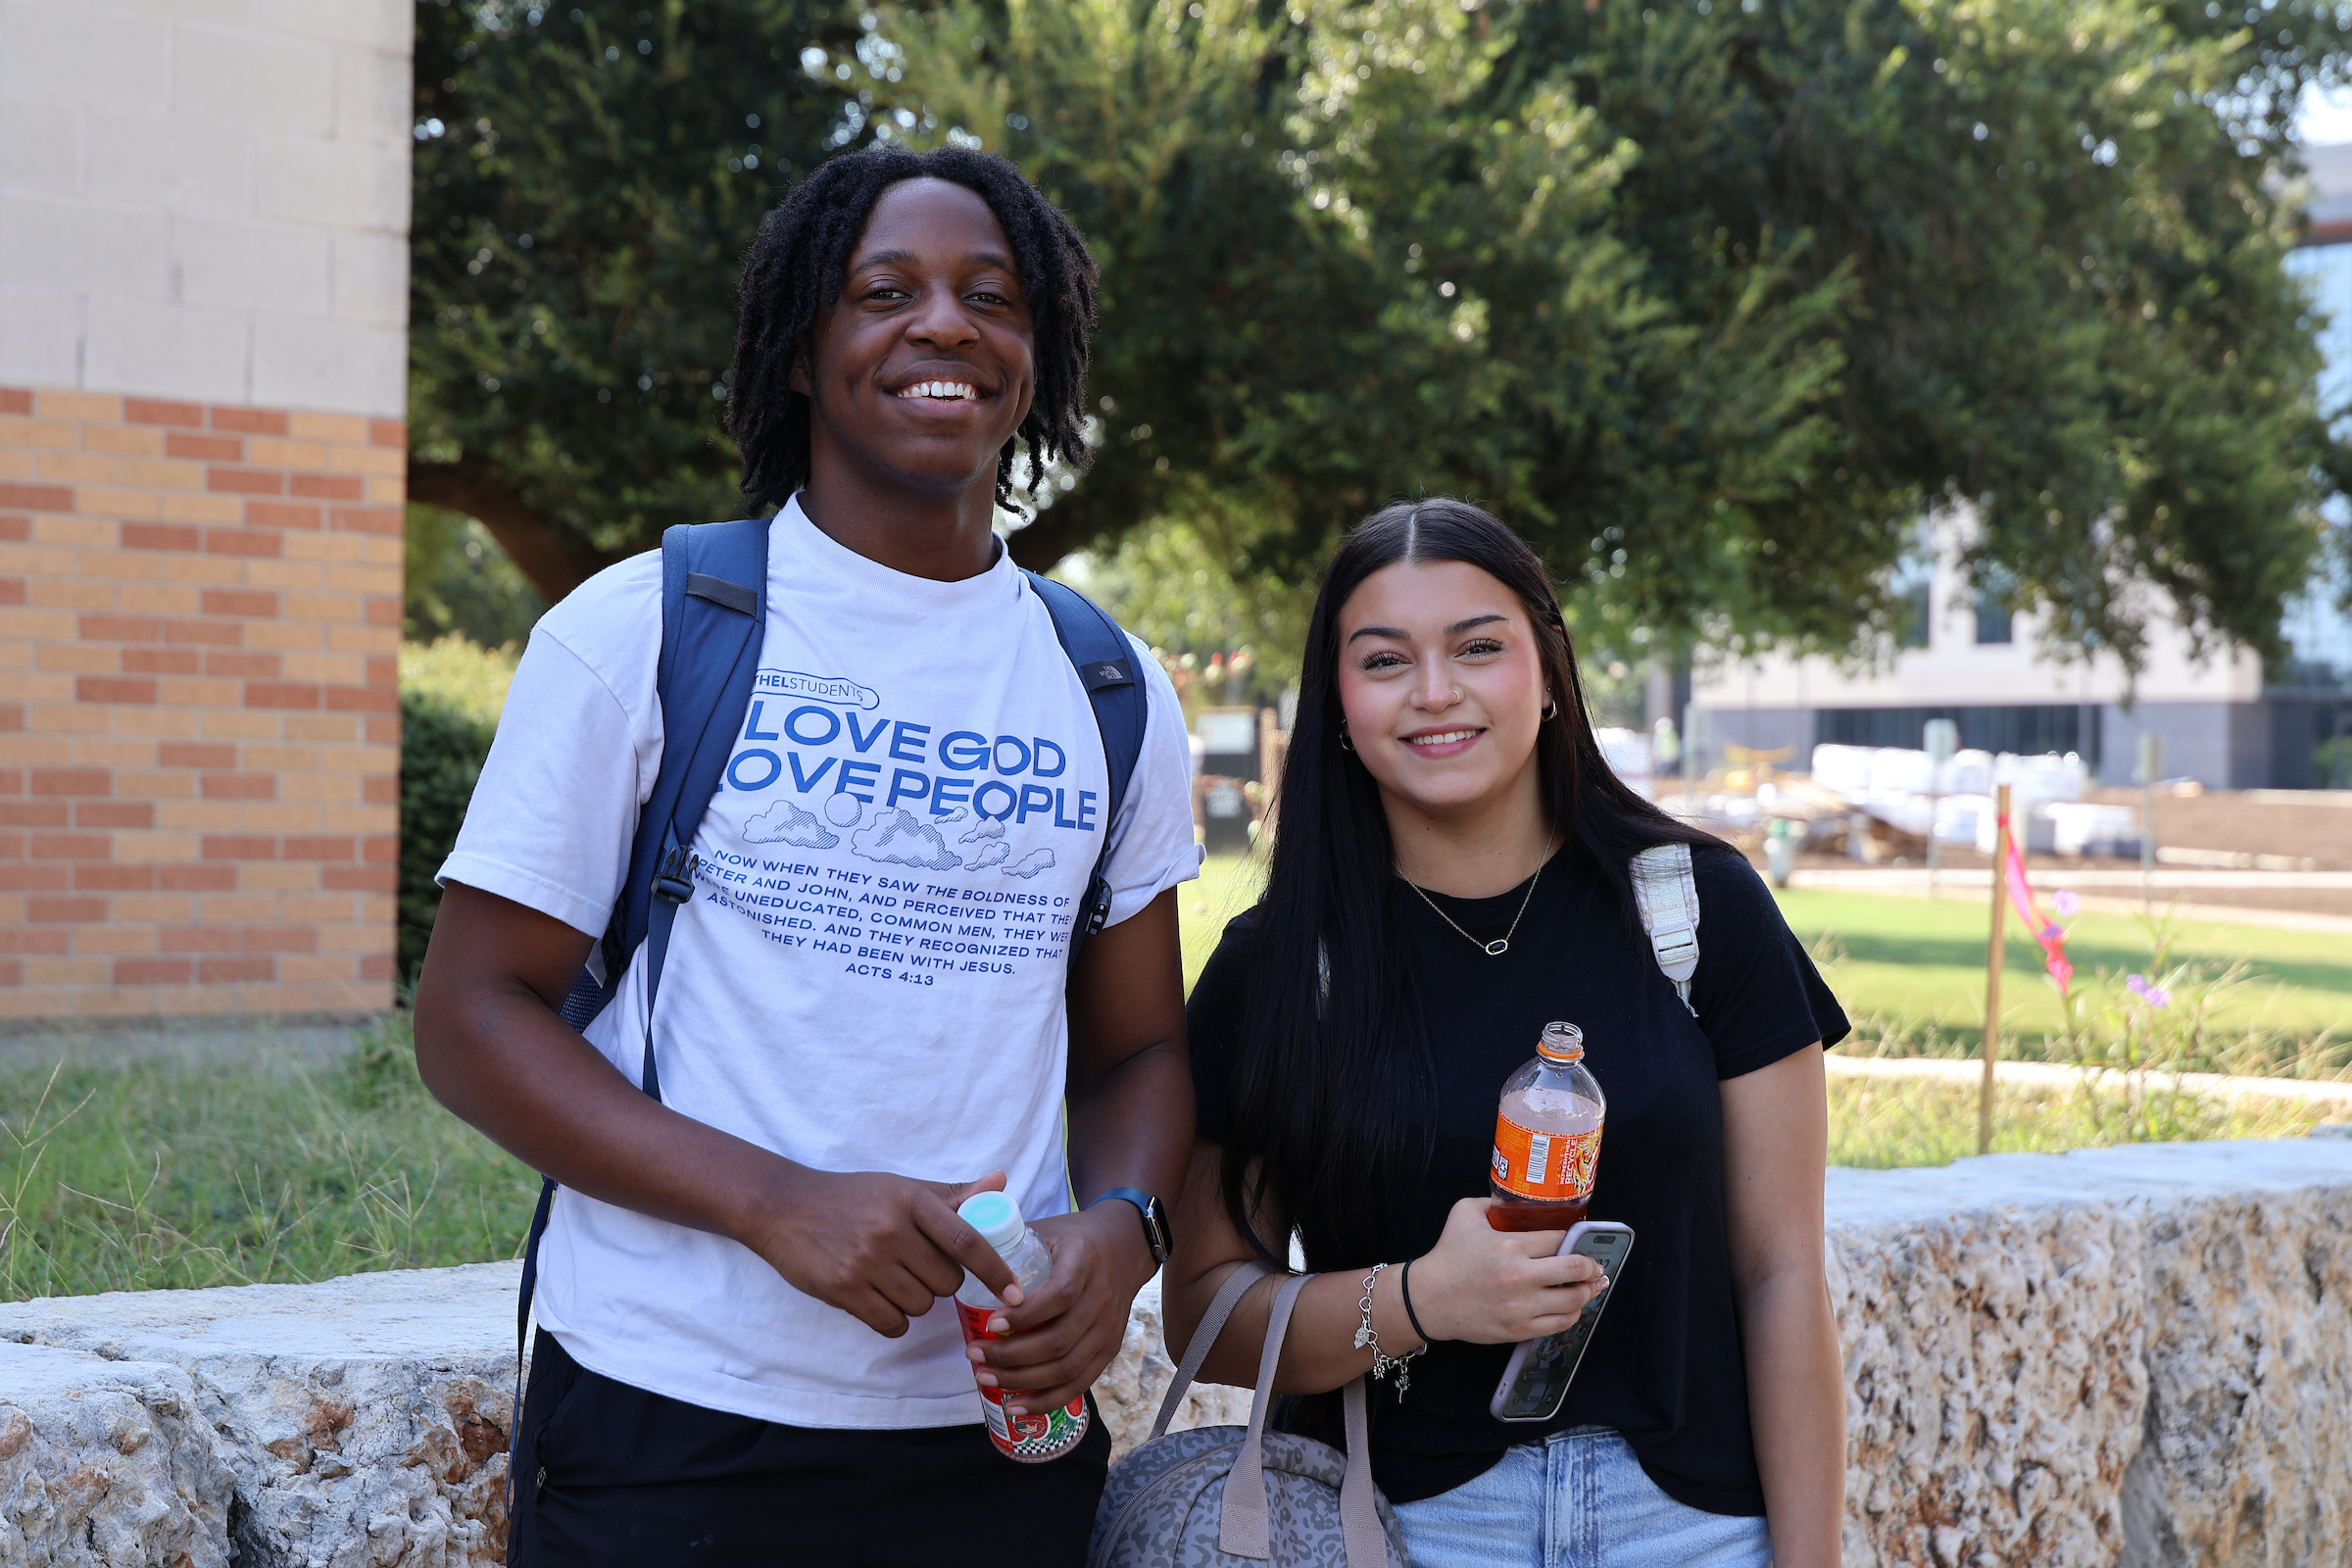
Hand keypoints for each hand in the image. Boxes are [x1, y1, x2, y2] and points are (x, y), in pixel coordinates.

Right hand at [736, 1166, 1017, 1337]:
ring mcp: (866, 1262)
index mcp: (911, 1200)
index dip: (995, 1270)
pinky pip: (891, 1322)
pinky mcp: (843, 1290)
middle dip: (942, 1283)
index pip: (966, 1240)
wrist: (785, 1208)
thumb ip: (952, 1194)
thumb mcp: (901, 1188)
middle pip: (946, 1281)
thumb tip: (1001, 1181)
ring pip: (921, 1305)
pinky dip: (893, 1319)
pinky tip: (879, 1298)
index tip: (1015, 1293)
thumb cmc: (852, 1197)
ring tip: (895, 1279)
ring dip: (916, 1301)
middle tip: (920, 1268)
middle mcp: (891, 1230)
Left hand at [965, 1200, 1154, 1417]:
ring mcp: (1109, 1328)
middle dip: (1010, 1356)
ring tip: (985, 1377)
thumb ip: (1012, 1244)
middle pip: (1059, 1340)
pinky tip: (1016, 1404)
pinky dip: (1046, 1399)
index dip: (1025, 1315)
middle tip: (974, 1354)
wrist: (1126, 1247)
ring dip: (1021, 1380)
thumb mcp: (1048, 1228)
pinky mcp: (1110, 1349)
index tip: (990, 1323)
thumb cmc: (1076, 1238)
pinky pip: (1078, 1383)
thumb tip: (962, 1258)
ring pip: (1066, 1367)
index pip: (1059, 1295)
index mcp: (1085, 1261)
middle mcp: (1102, 1298)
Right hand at [1406, 1197, 1607, 1345]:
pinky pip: (1559, 1324)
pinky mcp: (1518, 1328)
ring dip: (1588, 1292)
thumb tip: (1515, 1201)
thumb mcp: (1464, 1214)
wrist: (1428, 1299)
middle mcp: (1519, 1277)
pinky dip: (1572, 1314)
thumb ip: (1492, 1203)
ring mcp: (1521, 1306)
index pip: (1559, 1239)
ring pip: (1573, 1300)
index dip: (1575, 1238)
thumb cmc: (1447, 1255)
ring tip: (1592, 1286)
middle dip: (1591, 1267)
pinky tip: (1573, 1306)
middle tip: (1595, 1265)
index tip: (1580, 1240)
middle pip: (1575, 1270)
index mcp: (1510, 1246)